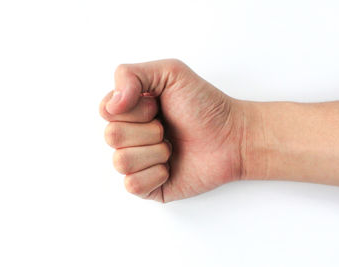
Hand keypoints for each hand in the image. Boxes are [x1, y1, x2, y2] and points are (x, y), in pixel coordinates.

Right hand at [100, 59, 246, 202]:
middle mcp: (130, 136)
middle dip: (147, 130)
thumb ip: (131, 74)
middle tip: (168, 127)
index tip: (157, 106)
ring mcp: (137, 162)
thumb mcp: (171, 72)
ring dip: (154, 152)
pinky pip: (132, 184)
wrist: (232, 137)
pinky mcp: (147, 186)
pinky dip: (156, 174)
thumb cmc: (205, 106)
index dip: (134, 110)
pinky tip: (170, 167)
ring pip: (121, 162)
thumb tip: (111, 105)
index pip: (106, 111)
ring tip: (172, 146)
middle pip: (112, 136)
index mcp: (130, 110)